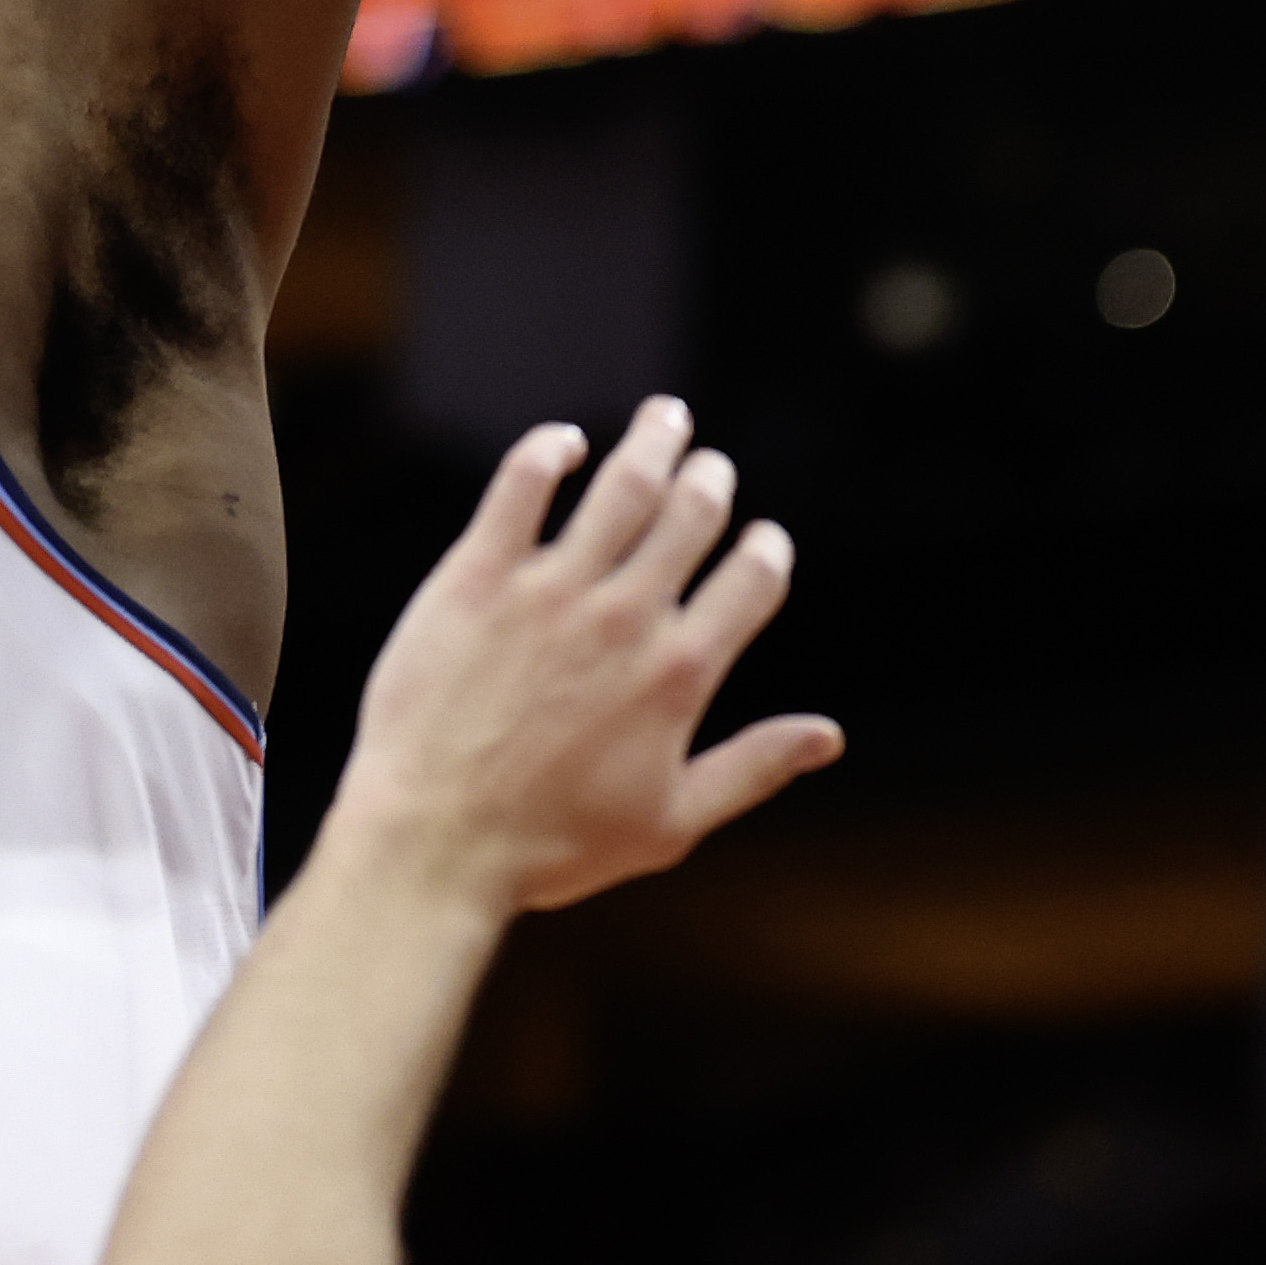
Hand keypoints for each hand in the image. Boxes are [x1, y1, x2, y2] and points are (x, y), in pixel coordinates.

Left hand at [315, 395, 835, 921]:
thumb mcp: (672, 823)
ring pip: (621, 485)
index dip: (767, 551)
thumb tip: (830, 735)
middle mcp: (624, 618)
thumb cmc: (552, 846)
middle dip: (712, 481)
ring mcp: (548, 590)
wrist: (435, 839)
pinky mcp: (476, 575)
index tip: (763, 541)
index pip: (752, 580)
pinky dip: (550, 450)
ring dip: (653, 442)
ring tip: (665, 418)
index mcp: (678, 675)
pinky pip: (521, 486)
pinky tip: (566, 443)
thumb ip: (753, 767)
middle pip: (692, 515)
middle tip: (711, 466)